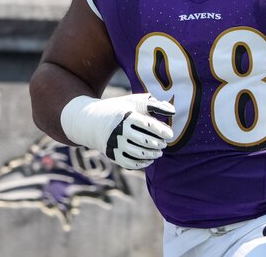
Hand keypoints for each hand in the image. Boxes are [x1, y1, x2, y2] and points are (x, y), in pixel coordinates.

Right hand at [61, 93, 175, 169]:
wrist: (92, 120)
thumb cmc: (120, 109)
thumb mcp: (134, 102)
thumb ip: (154, 105)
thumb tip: (173, 111)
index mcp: (126, 116)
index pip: (148, 125)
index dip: (161, 131)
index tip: (170, 135)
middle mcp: (119, 131)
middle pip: (144, 141)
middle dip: (158, 144)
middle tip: (164, 144)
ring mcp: (115, 144)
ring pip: (139, 153)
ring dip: (153, 154)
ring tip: (159, 152)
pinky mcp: (112, 154)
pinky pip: (130, 163)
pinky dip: (142, 163)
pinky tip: (150, 159)